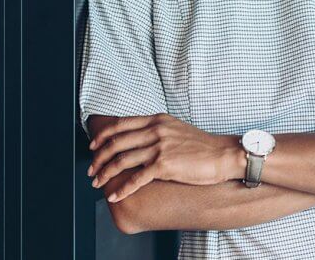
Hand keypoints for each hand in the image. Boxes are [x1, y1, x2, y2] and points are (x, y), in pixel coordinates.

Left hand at [86, 113, 234, 202]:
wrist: (222, 155)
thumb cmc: (201, 146)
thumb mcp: (175, 129)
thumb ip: (156, 131)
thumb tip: (137, 140)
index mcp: (156, 120)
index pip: (120, 125)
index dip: (102, 136)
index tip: (93, 147)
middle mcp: (155, 130)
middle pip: (116, 143)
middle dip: (99, 158)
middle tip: (91, 170)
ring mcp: (159, 147)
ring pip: (122, 160)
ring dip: (105, 173)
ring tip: (97, 183)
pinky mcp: (164, 165)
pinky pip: (136, 178)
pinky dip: (121, 188)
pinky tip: (114, 195)